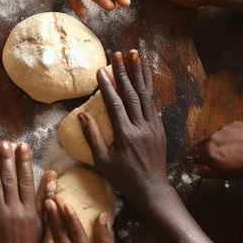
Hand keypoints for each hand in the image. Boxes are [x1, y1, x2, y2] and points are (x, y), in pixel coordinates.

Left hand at [0, 142, 55, 242]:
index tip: (21, 145)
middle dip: (5, 159)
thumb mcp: (42, 223)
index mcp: (28, 211)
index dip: (23, 161)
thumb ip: (44, 197)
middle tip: (3, 143)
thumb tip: (53, 174)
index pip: (25, 179)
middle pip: (8, 180)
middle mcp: (11, 212)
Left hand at [42, 198, 123, 242]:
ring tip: (42, 211)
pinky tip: (39, 233)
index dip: (69, 216)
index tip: (64, 202)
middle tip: (48, 200)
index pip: (76, 232)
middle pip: (59, 235)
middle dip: (53, 216)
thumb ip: (106, 240)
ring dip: (45, 227)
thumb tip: (102, 217)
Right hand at [80, 50, 169, 212]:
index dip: (108, 85)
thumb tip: (82, 115)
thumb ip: (93, 137)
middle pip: (132, 94)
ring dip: (140, 73)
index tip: (101, 70)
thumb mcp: (102, 161)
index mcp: (126, 135)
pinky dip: (149, 87)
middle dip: (124, 72)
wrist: (152, 189)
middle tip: (118, 54)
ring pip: (146, 94)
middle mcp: (142, 127)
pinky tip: (145, 76)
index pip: (115, 104)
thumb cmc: (123, 177)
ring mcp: (153, 126)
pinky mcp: (160, 127)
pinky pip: (153, 103)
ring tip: (135, 55)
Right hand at [195, 122, 242, 178]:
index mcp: (208, 149)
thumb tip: (197, 170)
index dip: (194, 158)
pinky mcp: (240, 124)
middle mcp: (215, 135)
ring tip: (233, 152)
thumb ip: (207, 172)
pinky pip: (233, 131)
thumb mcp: (224, 174)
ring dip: (222, 142)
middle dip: (207, 149)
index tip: (196, 161)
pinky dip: (234, 137)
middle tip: (216, 157)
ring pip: (219, 136)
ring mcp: (227, 127)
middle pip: (205, 142)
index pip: (194, 153)